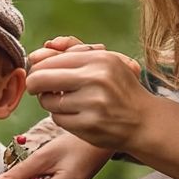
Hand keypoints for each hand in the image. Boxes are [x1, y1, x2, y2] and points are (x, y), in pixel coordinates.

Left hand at [26, 40, 149, 152]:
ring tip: (65, 102)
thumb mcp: (104, 62)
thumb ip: (71, 53)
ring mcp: (92, 103)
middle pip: (41, 79)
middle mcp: (96, 79)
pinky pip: (57, 119)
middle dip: (34, 85)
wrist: (144, 120)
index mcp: (99, 59)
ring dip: (49, 102)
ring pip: (47, 101)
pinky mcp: (88, 125)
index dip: (38, 68)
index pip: (51, 60)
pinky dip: (61, 117)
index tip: (39, 74)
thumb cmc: (119, 88)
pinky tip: (75, 115)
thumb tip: (34, 55)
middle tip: (37, 89)